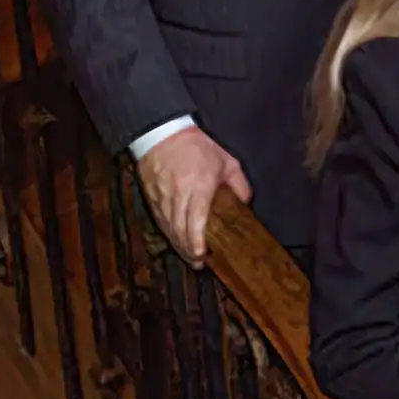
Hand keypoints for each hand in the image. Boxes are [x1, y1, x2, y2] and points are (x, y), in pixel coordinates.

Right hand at [136, 127, 251, 266]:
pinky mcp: (152, 199)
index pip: (195, 220)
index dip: (197, 241)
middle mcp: (179, 195)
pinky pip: (160, 222)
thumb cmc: (197, 147)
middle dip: (188, 250)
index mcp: (199, 186)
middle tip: (199, 263)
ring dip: (178, 245)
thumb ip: (239, 184)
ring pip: (169, 229)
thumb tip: (246, 203)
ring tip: (189, 257)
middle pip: (180, 230)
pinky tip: (176, 241)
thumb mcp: (227, 161)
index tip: (202, 254)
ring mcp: (163, 198)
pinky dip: (168, 234)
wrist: (162, 135)